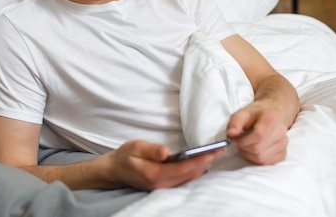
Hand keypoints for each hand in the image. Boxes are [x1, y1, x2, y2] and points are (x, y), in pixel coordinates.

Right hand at [102, 140, 222, 190]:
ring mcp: (163, 188)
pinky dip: (195, 172)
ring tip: (214, 154)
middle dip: (205, 163)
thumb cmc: (126, 156)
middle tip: (219, 150)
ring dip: (202, 168)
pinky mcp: (165, 187)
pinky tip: (203, 163)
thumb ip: (151, 150)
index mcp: (154, 174)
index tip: (212, 152)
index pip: (182, 169)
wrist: (116, 170)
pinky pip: (184, 181)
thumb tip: (165, 152)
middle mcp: (161, 185)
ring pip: (189, 180)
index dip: (198, 161)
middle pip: (189, 176)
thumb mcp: (134, 147)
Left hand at [226, 101, 288, 164]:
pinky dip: (256, 159)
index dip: (243, 140)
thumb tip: (231, 135)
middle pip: (258, 149)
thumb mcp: (241, 114)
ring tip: (247, 144)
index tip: (236, 139)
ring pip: (261, 158)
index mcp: (271, 118)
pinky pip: (266, 163)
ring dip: (249, 154)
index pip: (258, 136)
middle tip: (241, 141)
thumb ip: (234, 124)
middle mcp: (281, 131)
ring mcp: (283, 143)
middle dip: (244, 147)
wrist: (268, 115)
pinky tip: (254, 149)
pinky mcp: (283, 153)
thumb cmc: (254, 115)